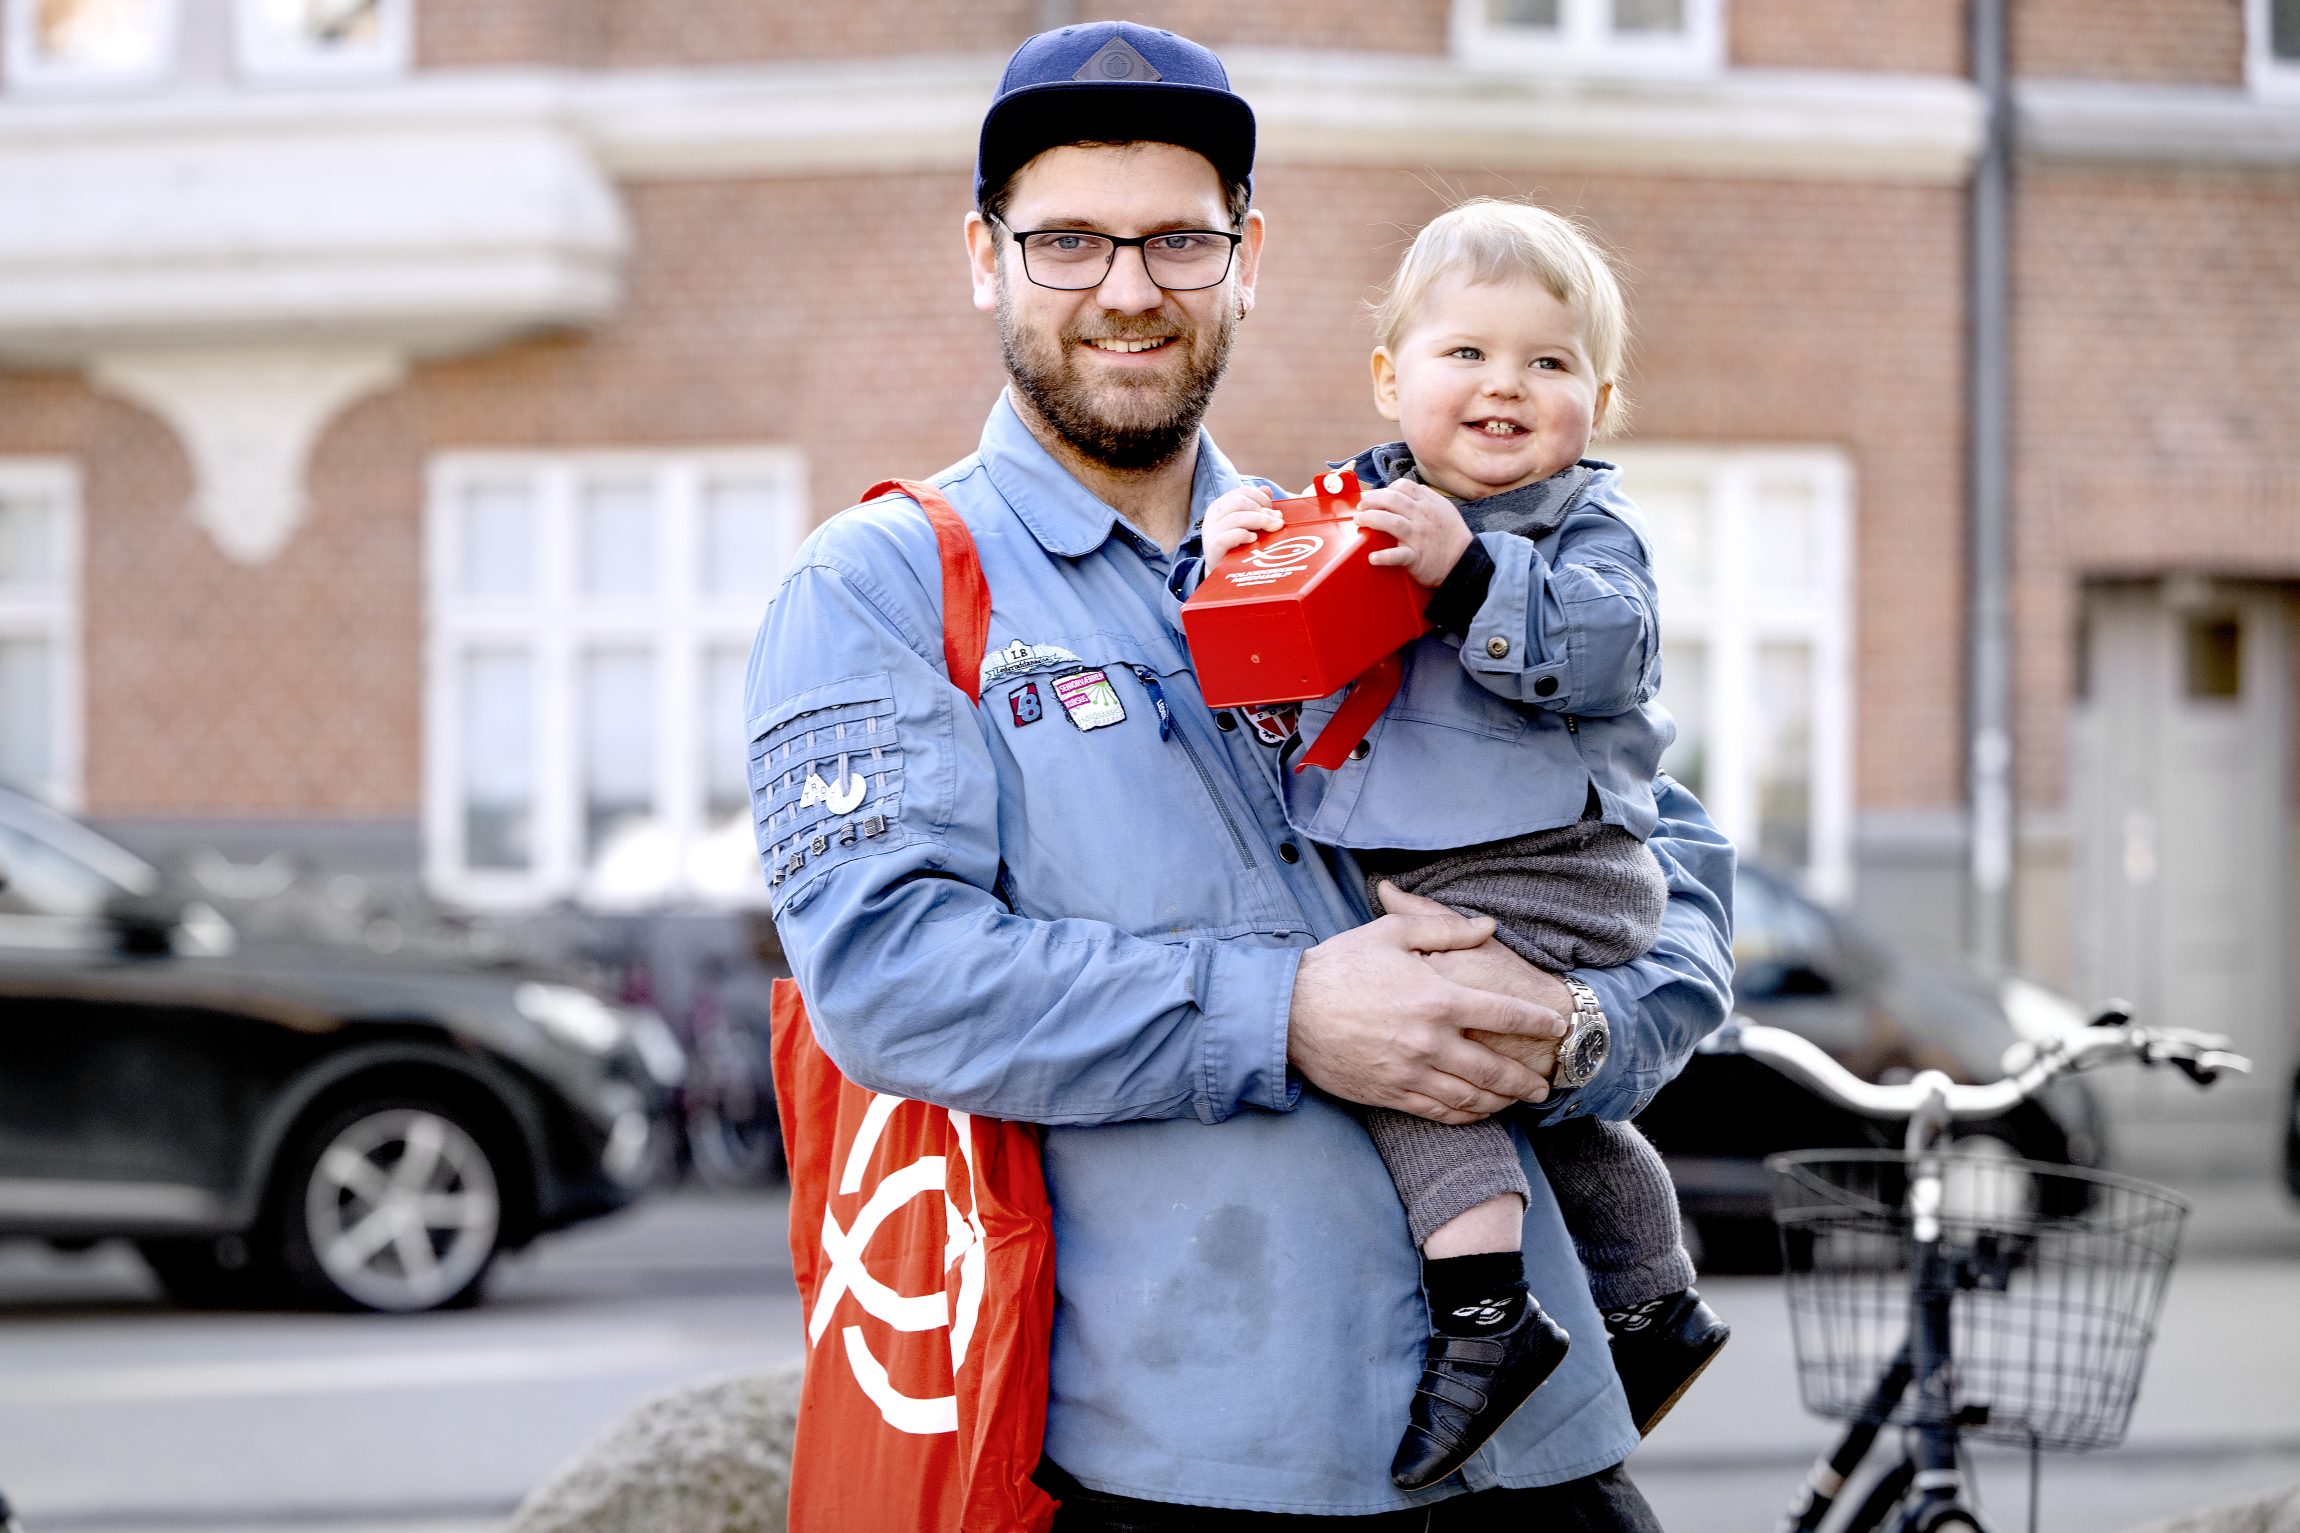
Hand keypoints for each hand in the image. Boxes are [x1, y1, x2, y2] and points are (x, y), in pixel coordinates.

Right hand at [1200, 485, 1280, 565]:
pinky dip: (1244, 535)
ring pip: (1236, 518)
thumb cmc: (1236, 546)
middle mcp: (1213, 516)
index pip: (1242, 492)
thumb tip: (1267, 490)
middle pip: (1240, 502)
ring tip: (1272, 529)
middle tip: (1277, 522)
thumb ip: (1256, 506)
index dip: (1261, 498)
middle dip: (1263, 511)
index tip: (1272, 510)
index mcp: (1220, 505)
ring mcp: (1210, 531)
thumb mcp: (1246, 523)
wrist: (1220, 572)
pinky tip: (1254, 539)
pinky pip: (1228, 536)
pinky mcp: (1213, 547)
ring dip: (1259, 521)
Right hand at [1287, 898, 1567, 1122]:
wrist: (1288, 1011)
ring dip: (1501, 1101)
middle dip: (1526, 1077)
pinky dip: (1465, 1116)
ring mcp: (1411, 1072)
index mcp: (1437, 998)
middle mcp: (1430, 1041)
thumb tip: (1487, 926)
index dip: (1536, 1021)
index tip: (1557, 1025)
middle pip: (1495, 1067)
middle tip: (1546, 1081)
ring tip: (1519, 1101)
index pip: (1503, 1014)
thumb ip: (1445, 928)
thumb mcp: (1391, 933)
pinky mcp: (1391, 1093)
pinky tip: (1477, 1113)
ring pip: (1470, 1096)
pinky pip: (1438, 1112)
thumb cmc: (1340, 966)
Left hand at [1354, 482, 1473, 588]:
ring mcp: (1419, 536)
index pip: (1403, 486)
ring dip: (1370, 519)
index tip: (1376, 497)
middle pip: (1392, 500)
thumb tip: (1408, 490)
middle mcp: (1422, 516)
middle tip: (1361, 507)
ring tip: (1360, 521)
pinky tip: (1372, 557)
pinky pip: (1397, 555)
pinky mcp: (1416, 557)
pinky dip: (1383, 557)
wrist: (1465, 562)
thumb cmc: (1452, 536)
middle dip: (1371, 500)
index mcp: (1429, 503)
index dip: (1385, 489)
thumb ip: (1426, 497)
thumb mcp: (1444, 509)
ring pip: (1390, 521)